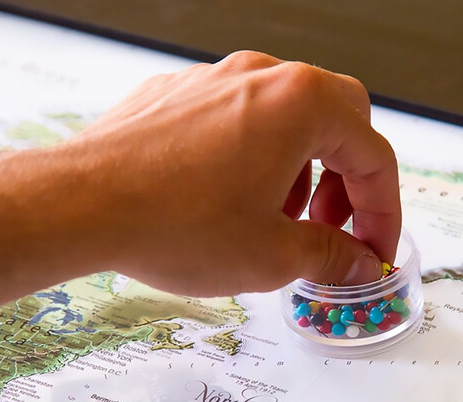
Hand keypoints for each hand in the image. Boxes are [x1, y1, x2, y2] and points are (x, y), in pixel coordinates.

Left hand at [60, 51, 400, 295]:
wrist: (78, 205)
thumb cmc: (170, 223)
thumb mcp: (272, 256)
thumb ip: (330, 256)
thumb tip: (355, 264)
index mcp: (302, 104)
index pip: (373, 156)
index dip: (384, 213)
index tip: (374, 250)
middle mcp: (262, 76)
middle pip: (340, 118)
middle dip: (346, 178)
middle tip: (331, 227)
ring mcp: (216, 78)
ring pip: (287, 115)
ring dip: (301, 167)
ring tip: (276, 219)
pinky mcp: (177, 93)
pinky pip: (237, 118)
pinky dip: (254, 156)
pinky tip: (228, 201)